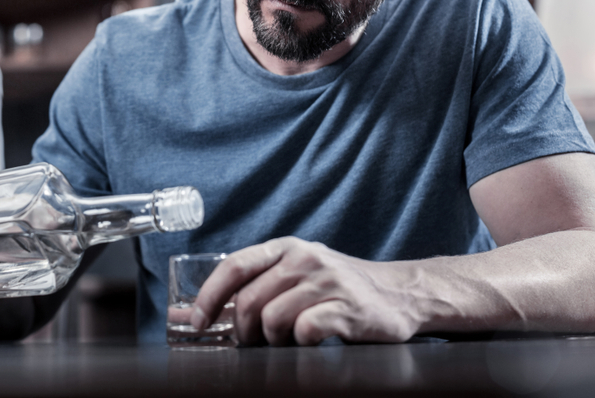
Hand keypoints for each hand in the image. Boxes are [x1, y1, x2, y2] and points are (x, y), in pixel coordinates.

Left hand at [192, 237, 421, 345]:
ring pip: (272, 319)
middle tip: (252, 345)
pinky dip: (300, 345)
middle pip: (248, 300)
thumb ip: (256, 286)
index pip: (234, 266)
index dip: (209, 297)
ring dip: (271, 342)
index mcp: (284, 248)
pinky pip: (305, 331)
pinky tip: (310, 343)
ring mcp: (326, 281)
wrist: (400, 294)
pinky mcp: (346, 307)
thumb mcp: (297, 274)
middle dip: (241, 332)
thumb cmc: (338, 288)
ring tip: (285, 344)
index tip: (196, 323)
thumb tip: (195, 314)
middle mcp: (303, 258)